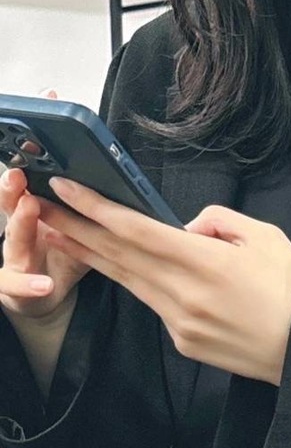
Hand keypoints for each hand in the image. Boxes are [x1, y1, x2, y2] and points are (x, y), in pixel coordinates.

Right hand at [0, 167, 90, 318]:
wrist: (38, 293)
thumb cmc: (61, 256)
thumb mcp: (78, 231)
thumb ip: (89, 213)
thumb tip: (121, 189)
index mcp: (34, 214)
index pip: (27, 188)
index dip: (26, 174)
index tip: (28, 155)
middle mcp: (19, 231)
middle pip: (12, 205)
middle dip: (14, 188)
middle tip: (19, 173)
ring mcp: (13, 256)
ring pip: (13, 239)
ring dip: (21, 222)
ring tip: (30, 205)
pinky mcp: (11, 285)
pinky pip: (13, 285)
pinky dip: (26, 284)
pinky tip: (44, 283)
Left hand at [36, 179, 290, 384]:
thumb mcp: (266, 238)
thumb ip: (221, 221)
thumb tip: (189, 227)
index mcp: (206, 263)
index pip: (137, 230)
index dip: (97, 208)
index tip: (69, 189)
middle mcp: (184, 294)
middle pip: (118, 256)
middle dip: (77, 228)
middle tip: (46, 206)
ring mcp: (180, 322)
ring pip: (127, 281)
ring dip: (92, 256)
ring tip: (62, 234)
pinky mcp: (183, 341)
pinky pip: (155, 304)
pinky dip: (138, 282)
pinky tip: (125, 268)